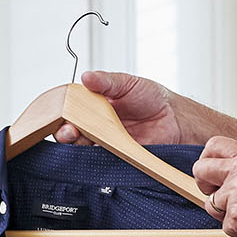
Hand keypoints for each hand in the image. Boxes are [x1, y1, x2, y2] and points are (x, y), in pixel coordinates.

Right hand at [55, 70, 188, 145]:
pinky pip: (101, 160)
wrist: (175, 118)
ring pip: (82, 147)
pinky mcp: (116, 156)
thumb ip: (106, 81)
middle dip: (64, 132)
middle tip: (70, 130)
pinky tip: (97, 151)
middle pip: (70, 130)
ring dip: (77, 146)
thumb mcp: (128, 83)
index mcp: (93, 104)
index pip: (69, 109)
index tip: (62, 114)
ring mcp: (105, 141)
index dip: (61, 112)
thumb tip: (86, 76)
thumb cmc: (152, 97)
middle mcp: (95, 124)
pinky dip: (96, 158)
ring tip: (81, 139)